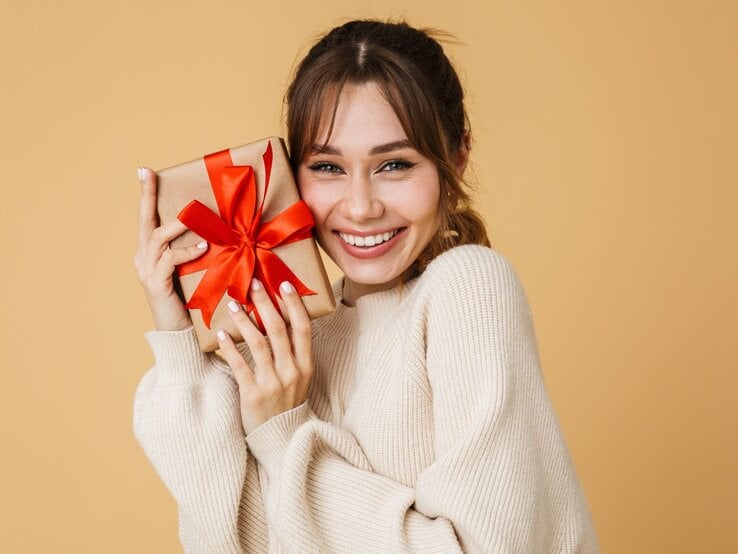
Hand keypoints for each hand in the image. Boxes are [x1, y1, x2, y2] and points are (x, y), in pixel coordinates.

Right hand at [134, 167, 208, 330]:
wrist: (179, 334)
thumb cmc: (190, 301)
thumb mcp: (192, 270)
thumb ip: (196, 250)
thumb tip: (217, 230)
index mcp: (150, 252)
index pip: (147, 219)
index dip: (146, 195)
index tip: (144, 170)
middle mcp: (143, 257)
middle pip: (144, 221)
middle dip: (147, 196)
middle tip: (149, 174)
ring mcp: (147, 270)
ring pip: (157, 238)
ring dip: (177, 225)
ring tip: (194, 217)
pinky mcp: (156, 283)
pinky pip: (169, 260)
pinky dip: (186, 251)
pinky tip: (204, 247)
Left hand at [216, 278, 312, 434]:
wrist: (281, 438)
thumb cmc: (287, 402)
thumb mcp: (299, 377)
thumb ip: (293, 352)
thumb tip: (279, 319)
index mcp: (306, 365)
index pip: (303, 328)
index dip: (294, 304)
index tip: (283, 284)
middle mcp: (292, 372)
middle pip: (279, 330)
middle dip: (266, 303)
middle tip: (254, 284)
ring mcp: (273, 383)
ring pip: (258, 343)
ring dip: (244, 320)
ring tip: (232, 304)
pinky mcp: (253, 394)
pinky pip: (239, 365)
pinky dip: (229, 348)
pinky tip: (220, 334)